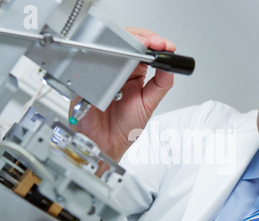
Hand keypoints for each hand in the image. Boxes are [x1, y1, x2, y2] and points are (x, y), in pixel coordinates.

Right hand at [69, 27, 175, 162]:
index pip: (145, 50)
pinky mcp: (88, 78)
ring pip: (112, 46)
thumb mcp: (149, 105)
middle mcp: (119, 71)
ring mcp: (103, 72)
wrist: (105, 143)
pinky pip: (94, 61)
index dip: (155, 43)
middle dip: (143, 38)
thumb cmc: (124, 128)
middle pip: (128, 42)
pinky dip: (105, 56)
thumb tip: (170, 66)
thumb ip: (161, 85)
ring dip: (127, 43)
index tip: (165, 46)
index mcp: (135, 74)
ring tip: (140, 47)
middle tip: (154, 43)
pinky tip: (118, 60)